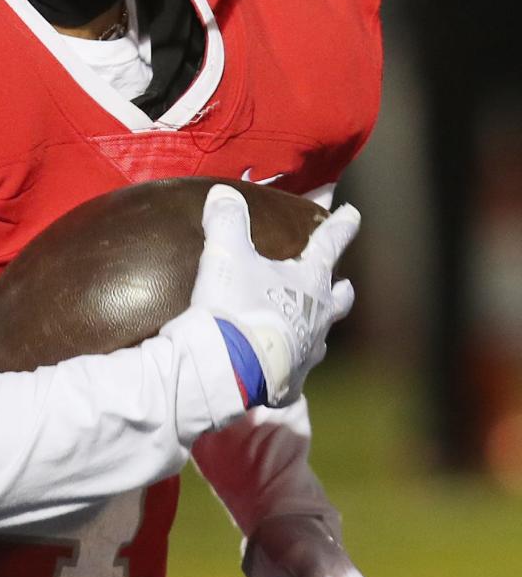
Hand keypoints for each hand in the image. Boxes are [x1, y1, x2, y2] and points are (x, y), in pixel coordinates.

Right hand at [192, 185, 356, 405]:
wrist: (228, 369)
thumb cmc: (236, 307)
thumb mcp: (226, 255)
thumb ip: (227, 221)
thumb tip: (224, 193)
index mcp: (309, 281)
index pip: (330, 244)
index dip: (341, 226)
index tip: (353, 214)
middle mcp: (318, 317)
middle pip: (339, 298)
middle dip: (340, 289)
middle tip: (342, 284)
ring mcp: (307, 353)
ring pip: (320, 338)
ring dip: (314, 329)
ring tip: (305, 327)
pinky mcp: (291, 383)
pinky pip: (295, 374)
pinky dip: (289, 367)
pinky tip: (280, 370)